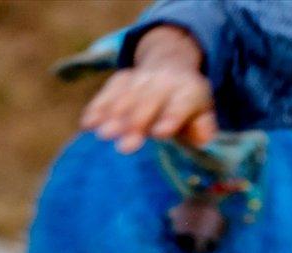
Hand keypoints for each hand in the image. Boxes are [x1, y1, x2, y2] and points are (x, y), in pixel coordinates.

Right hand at [80, 25, 216, 153]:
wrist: (170, 68)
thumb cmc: (186, 106)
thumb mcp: (201, 115)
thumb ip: (202, 128)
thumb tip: (203, 139)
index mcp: (188, 92)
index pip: (180, 105)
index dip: (171, 117)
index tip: (161, 133)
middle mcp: (165, 82)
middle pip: (149, 102)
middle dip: (136, 122)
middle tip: (124, 146)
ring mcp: (141, 78)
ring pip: (127, 96)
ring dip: (113, 115)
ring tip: (103, 135)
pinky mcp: (122, 79)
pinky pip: (108, 91)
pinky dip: (98, 106)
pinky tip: (88, 123)